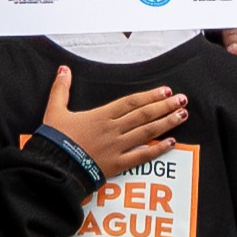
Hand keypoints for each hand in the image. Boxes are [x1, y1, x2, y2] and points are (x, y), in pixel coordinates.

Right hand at [46, 66, 188, 176]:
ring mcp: (117, 147)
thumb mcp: (54, 110)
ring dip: (167, 123)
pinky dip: (157, 149)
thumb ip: (61, 89)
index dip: (150, 96)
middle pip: (144, 115)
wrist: (53, 166)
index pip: (132, 102)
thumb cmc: (54, 140)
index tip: (165, 91)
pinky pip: (142, 156)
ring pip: (147, 132)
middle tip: (182, 100)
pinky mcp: (117, 164)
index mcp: (101, 116)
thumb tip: (64, 69)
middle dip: (165, 106)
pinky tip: (171, 143)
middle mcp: (113, 129)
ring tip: (182, 115)